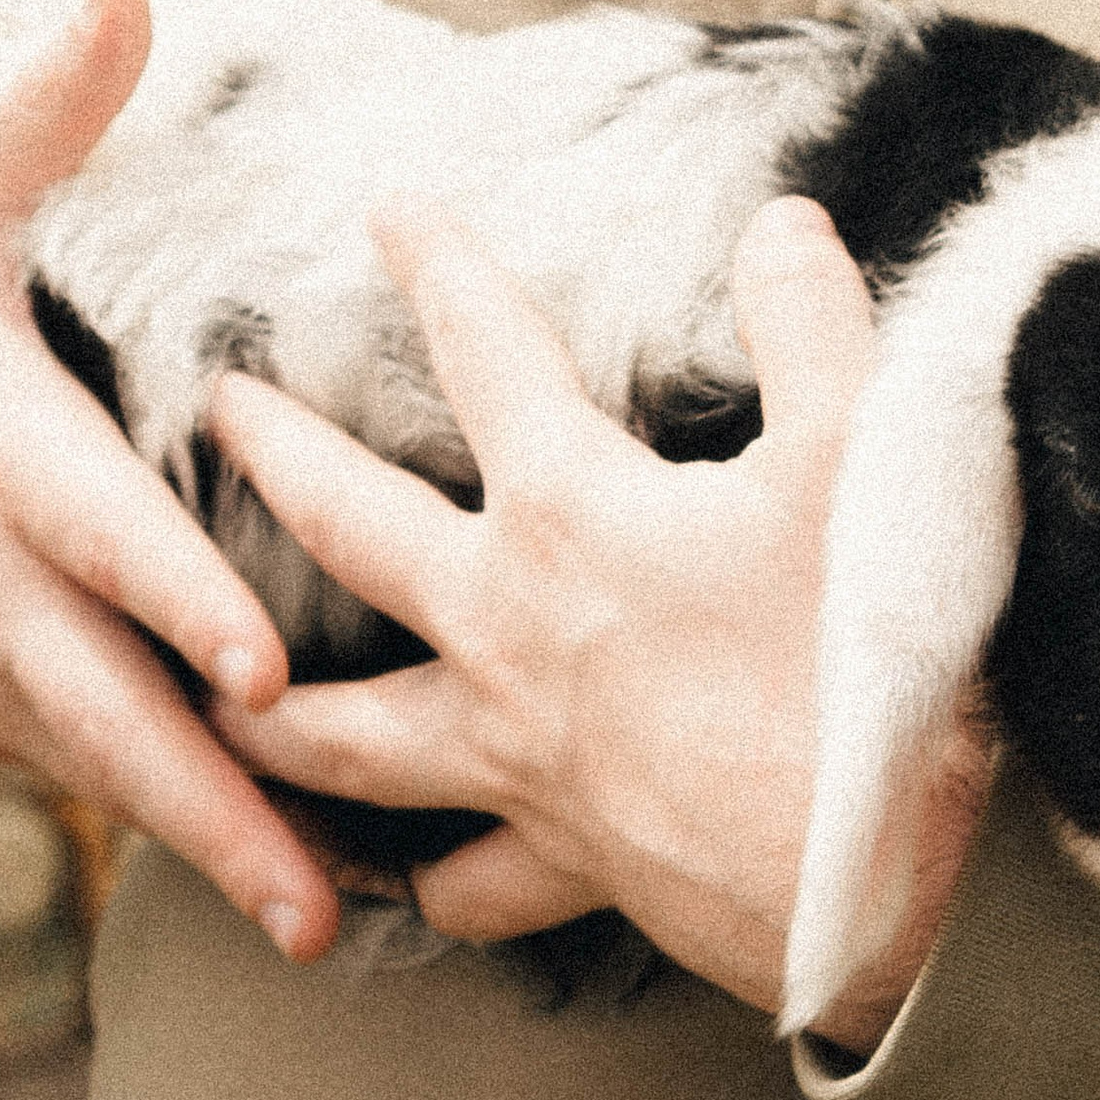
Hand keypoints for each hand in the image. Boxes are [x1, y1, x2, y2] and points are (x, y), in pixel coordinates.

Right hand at [0, 0, 339, 959]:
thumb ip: (51, 104)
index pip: (98, 538)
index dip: (179, 606)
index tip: (266, 676)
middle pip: (106, 708)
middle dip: (213, 808)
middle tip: (320, 900)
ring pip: (88, 763)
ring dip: (193, 839)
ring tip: (312, 917)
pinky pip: (59, 765)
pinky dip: (140, 817)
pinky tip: (242, 867)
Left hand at [206, 194, 991, 1044]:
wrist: (885, 874)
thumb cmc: (862, 653)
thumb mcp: (863, 448)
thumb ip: (811, 322)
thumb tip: (781, 225)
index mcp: (570, 512)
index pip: (485, 352)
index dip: (438, 266)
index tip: (392, 213)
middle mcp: (510, 632)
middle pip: (351, 529)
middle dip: (278, 455)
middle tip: (219, 408)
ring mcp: (524, 761)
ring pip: (350, 737)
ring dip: (272, 709)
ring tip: (214, 696)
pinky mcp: (573, 864)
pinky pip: (473, 886)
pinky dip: (440, 881)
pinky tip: (420, 881)